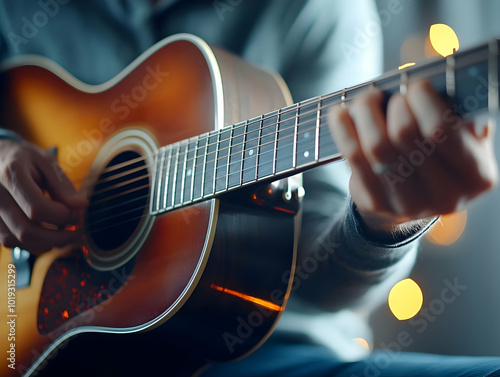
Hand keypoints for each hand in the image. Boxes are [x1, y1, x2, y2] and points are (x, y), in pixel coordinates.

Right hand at [0, 139, 87, 253]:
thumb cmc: (24, 159)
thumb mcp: (46, 162)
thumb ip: (63, 186)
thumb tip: (81, 207)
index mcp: (11, 175)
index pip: (37, 208)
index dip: (63, 216)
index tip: (78, 212)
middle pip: (27, 231)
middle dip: (59, 237)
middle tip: (77, 231)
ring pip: (18, 241)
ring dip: (47, 243)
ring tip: (65, 232)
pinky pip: (11, 242)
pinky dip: (34, 243)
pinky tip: (47, 233)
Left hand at [328, 80, 497, 237]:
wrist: (414, 200)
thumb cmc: (438, 153)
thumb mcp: (462, 135)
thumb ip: (459, 111)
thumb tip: (438, 77)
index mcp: (477, 174)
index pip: (442, 129)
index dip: (423, 100)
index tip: (415, 85)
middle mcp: (447, 196)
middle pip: (405, 134)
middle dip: (394, 104)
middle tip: (392, 94)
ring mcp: (409, 205)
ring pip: (377, 146)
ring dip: (366, 112)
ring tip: (367, 99)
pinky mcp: (377, 204)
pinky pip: (354, 157)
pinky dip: (343, 128)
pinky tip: (341, 113)